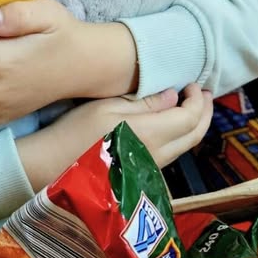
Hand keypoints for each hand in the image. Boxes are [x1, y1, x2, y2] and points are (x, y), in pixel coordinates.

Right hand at [18, 83, 213, 191]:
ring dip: (194, 124)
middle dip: (204, 112)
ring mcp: (151, 167)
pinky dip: (180, 135)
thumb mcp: (108, 106)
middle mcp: (158, 154)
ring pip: (185, 146)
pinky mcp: (142, 174)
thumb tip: (172, 97)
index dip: (196, 99)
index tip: (192, 84)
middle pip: (194, 134)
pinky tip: (172, 124)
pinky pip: (172, 153)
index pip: (190, 117)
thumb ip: (144, 103)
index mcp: (151, 133)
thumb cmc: (75, 131)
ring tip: (191, 105)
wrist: (53, 166)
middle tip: (203, 93)